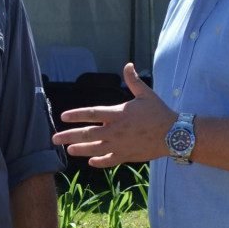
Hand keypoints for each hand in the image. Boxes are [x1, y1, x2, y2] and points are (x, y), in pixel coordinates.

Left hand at [52, 63, 176, 166]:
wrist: (173, 134)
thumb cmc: (159, 112)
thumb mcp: (145, 94)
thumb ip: (133, 81)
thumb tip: (127, 65)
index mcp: (117, 114)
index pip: (91, 114)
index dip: (76, 115)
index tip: (63, 117)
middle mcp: (115, 131)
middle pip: (87, 134)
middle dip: (69, 136)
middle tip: (54, 139)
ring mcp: (119, 145)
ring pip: (95, 149)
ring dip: (80, 150)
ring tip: (69, 150)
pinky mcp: (126, 156)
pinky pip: (109, 160)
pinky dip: (99, 162)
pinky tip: (91, 162)